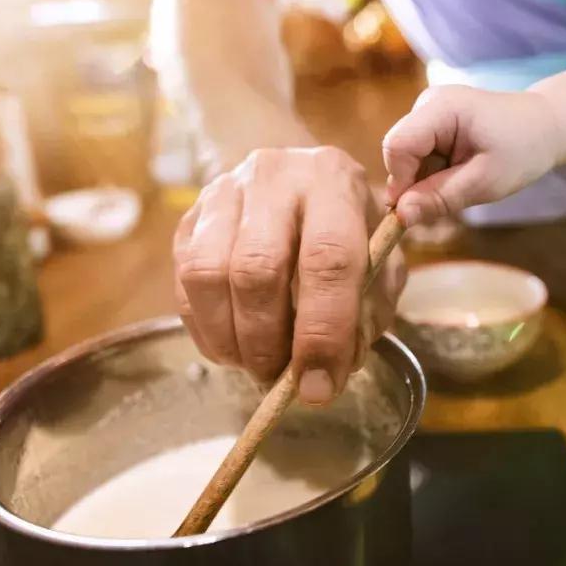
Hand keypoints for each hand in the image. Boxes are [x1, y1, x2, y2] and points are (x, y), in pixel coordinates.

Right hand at [173, 146, 404, 404]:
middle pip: (257, 269)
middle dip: (267, 343)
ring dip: (231, 340)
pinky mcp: (189, 219)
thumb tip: (327, 371)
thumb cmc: (347, 230)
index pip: (328, 259)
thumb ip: (368, 312)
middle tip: (278, 382)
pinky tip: (232, 347)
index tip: (318, 388)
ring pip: (209, 276)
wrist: (299, 181)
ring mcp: (223, 194)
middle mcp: (274, 177)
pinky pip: (184, 284)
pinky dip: (206, 331)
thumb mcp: (381, 263)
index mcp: (334, 182)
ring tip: (255, 367)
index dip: (322, 333)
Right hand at [382, 85, 559, 225]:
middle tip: (449, 199)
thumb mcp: (485, 182)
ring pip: (406, 158)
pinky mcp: (431, 122)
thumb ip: (440, 198)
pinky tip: (458, 174)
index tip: (417, 210)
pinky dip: (432, 173)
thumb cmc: (522, 150)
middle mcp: (428, 103)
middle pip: (399, 152)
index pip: (398, 145)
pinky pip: (418, 156)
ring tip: (461, 183)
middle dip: (415, 183)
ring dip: (426, 180)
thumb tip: (401, 216)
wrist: (544, 127)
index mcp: (442, 107)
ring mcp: (427, 111)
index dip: (401, 181)